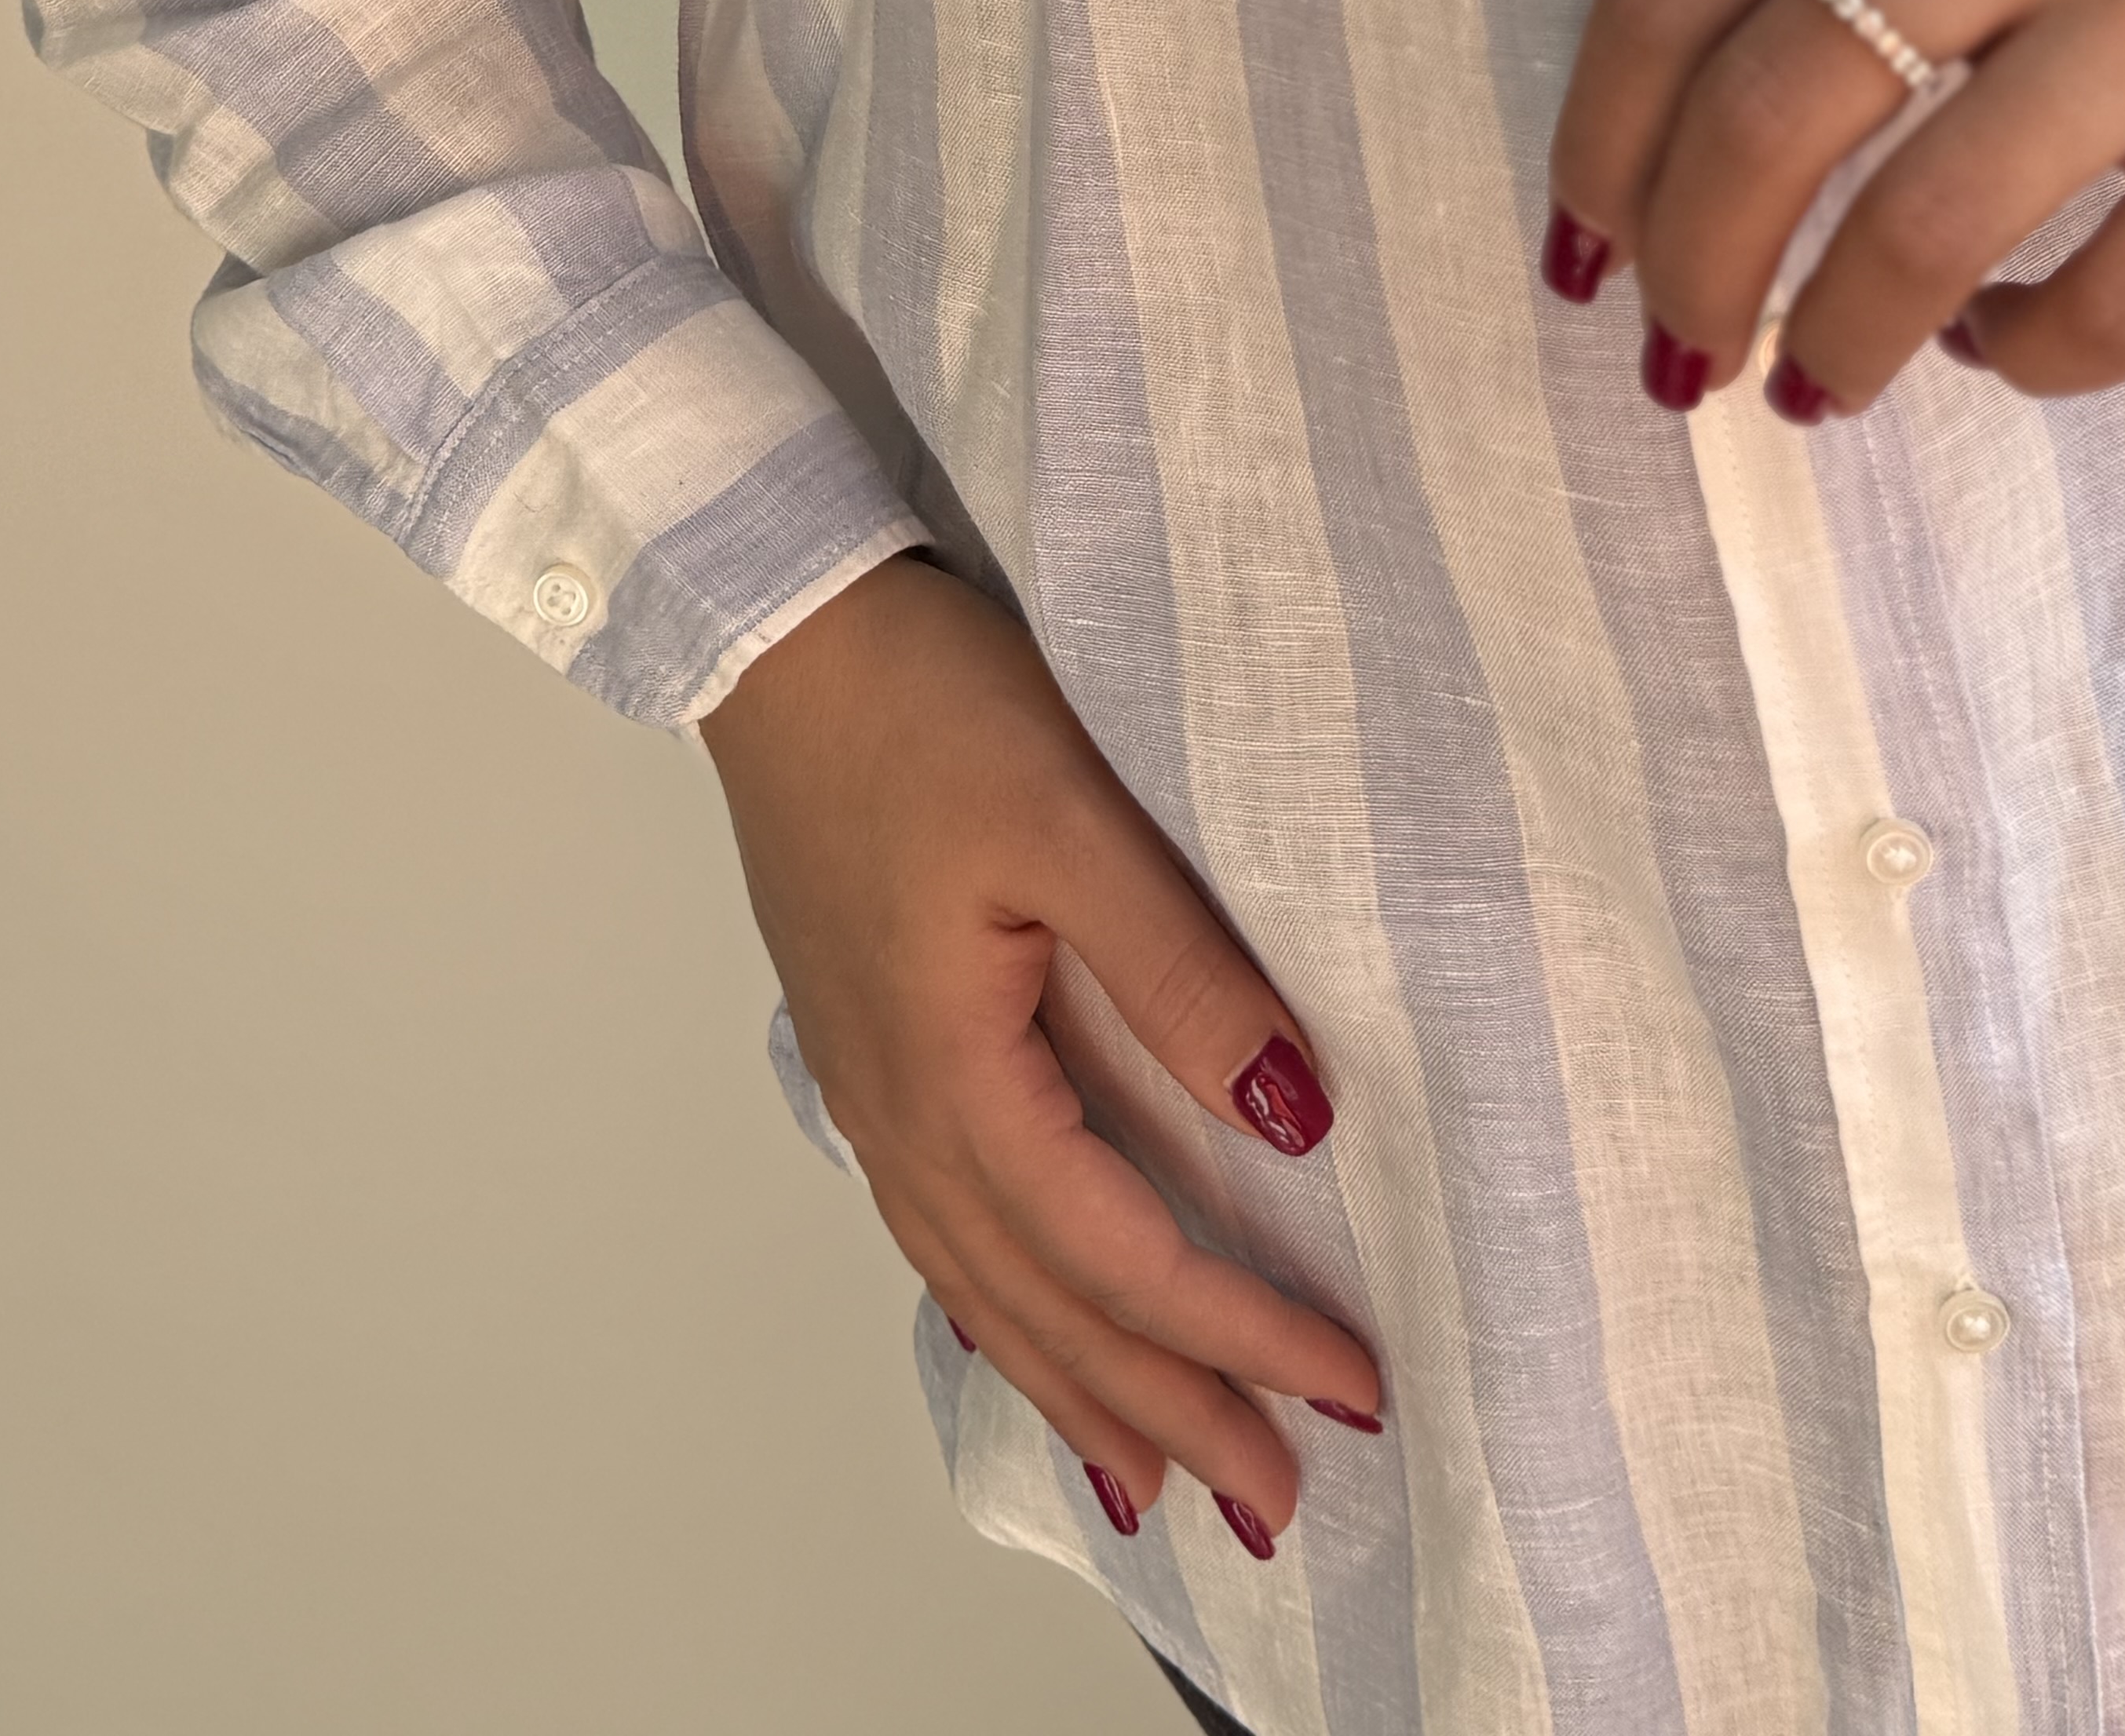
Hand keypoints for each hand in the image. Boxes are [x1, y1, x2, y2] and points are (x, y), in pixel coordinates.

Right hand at [698, 550, 1381, 1548]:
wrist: (779, 624)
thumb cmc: (917, 702)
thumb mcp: (1072, 817)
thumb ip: (1179, 972)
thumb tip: (1292, 1118)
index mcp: (956, 1072)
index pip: (1122, 1251)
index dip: (1237, 1327)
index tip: (1345, 1385)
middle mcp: (902, 1111)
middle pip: (1048, 1306)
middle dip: (1167, 1409)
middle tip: (1274, 1500)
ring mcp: (870, 1084)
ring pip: (985, 1285)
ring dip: (1078, 1385)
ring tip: (1155, 1480)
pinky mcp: (866, 1041)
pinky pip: (939, 1230)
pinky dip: (999, 1310)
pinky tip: (1024, 1331)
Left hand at [1546, 0, 2124, 417]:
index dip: (1601, 134)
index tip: (1581, 233)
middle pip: (1777, 112)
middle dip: (1693, 262)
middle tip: (1675, 342)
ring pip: (1931, 228)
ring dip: (1835, 339)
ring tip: (1810, 380)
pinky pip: (2123, 303)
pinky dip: (2025, 355)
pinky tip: (1986, 343)